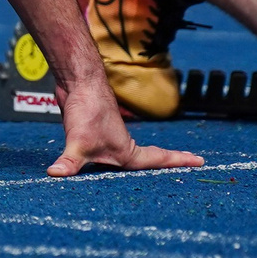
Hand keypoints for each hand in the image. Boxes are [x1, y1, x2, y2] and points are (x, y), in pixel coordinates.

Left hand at [46, 88, 204, 176]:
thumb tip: (54, 175)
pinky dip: (102, 165)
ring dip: (134, 167)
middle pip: (148, 160)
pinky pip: (101, 155)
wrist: (77, 81)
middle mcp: (120, 147)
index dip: (179, 162)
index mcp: (126, 153)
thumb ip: (69, 162)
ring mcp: (106, 140)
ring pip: (124, 159)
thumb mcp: (78, 142)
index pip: (158, 161)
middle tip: (187, 166)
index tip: (201, 161)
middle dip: (165, 165)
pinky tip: (97, 169)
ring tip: (147, 176)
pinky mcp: (91, 135)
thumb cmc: (87, 109)